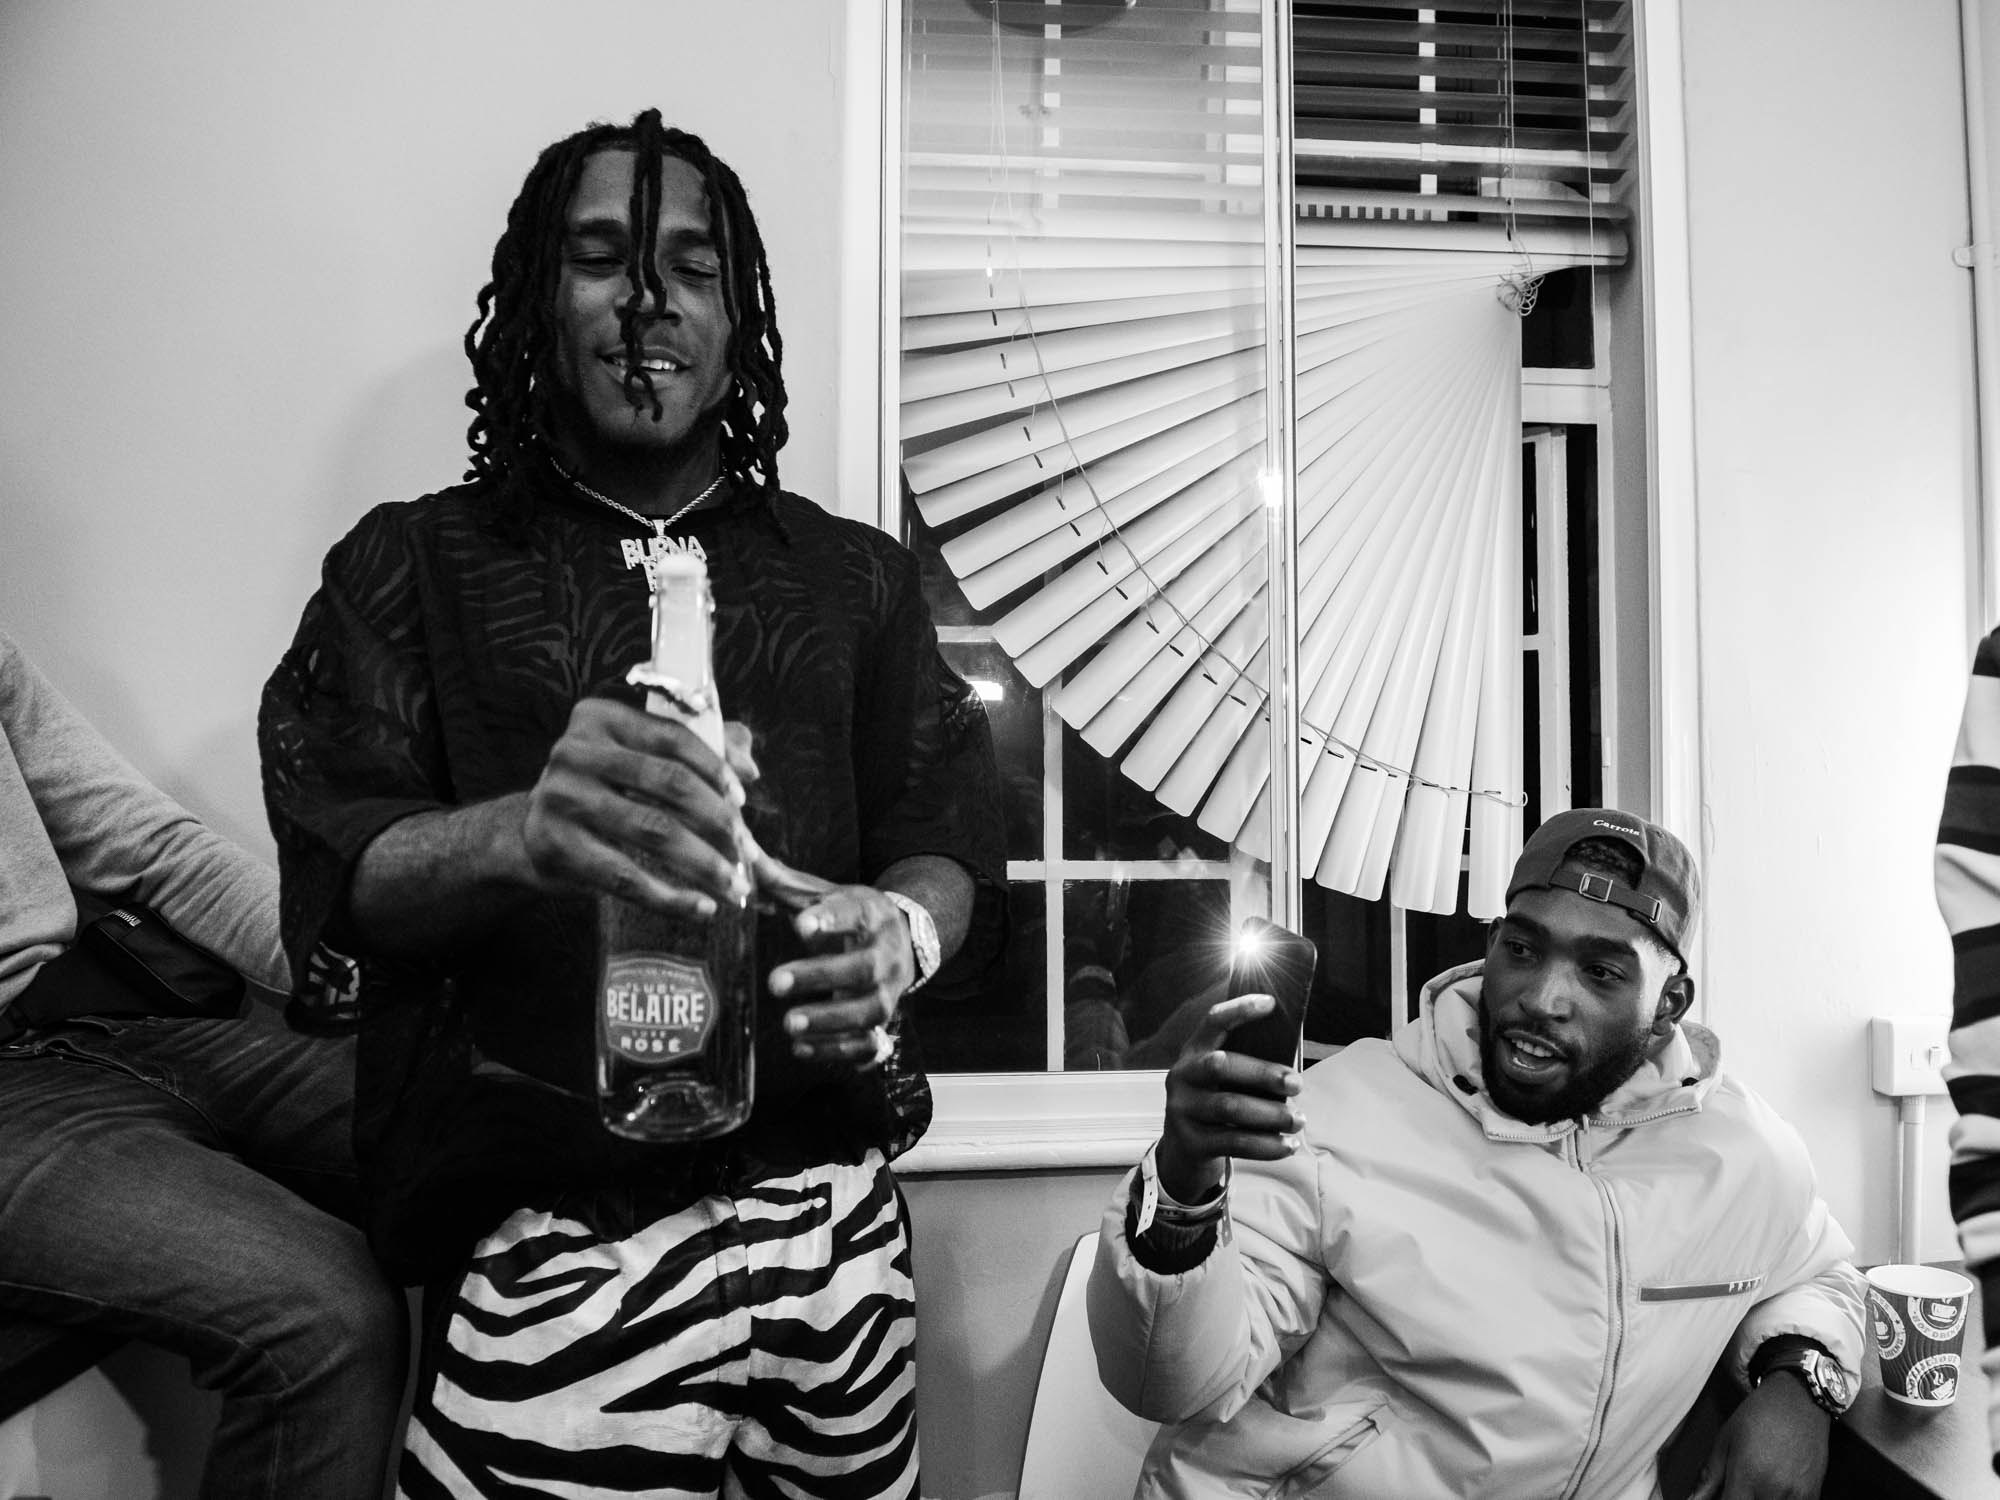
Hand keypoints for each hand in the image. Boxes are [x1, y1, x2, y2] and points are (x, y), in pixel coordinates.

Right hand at [519, 699, 757, 916]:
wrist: (535, 834)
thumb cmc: (605, 790)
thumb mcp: (643, 757)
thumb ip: (701, 749)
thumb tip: (749, 769)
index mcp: (600, 717)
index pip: (672, 737)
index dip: (715, 768)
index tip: (744, 800)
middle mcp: (576, 751)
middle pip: (669, 783)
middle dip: (718, 820)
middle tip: (746, 852)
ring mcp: (562, 798)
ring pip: (654, 831)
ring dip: (704, 863)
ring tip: (735, 886)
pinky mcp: (556, 846)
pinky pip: (626, 877)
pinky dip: (670, 897)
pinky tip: (701, 908)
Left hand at [768, 875, 916, 1067]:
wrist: (904, 940)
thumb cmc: (848, 915)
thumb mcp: (821, 893)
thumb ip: (778, 879)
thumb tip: (738, 848)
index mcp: (871, 914)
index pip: (854, 913)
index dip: (830, 919)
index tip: (799, 926)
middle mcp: (887, 953)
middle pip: (863, 968)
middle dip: (820, 976)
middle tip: (774, 983)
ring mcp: (889, 991)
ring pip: (871, 1011)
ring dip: (831, 1021)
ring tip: (789, 1024)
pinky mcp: (884, 1022)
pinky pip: (869, 1044)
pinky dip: (839, 1051)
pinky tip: (802, 1049)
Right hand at [1156, 993, 1304, 1202]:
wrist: (1183, 1153)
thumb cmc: (1216, 1106)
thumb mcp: (1222, 1082)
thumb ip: (1246, 1068)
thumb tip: (1291, 1066)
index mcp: (1194, 1053)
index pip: (1213, 1022)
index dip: (1240, 1010)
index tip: (1271, 1003)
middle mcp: (1182, 1077)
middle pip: (1221, 1065)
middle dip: (1263, 1073)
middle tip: (1297, 1083)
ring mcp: (1183, 1110)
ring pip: (1230, 1107)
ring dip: (1271, 1114)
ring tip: (1299, 1120)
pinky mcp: (1191, 1142)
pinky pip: (1234, 1142)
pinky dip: (1266, 1145)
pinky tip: (1287, 1145)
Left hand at [1688, 1373, 1831, 1499]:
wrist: (1798, 1401)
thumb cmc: (1760, 1415)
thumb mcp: (1725, 1440)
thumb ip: (1709, 1476)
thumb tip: (1694, 1498)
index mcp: (1746, 1476)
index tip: (1720, 1495)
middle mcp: (1772, 1489)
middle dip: (1740, 1499)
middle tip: (1737, 1486)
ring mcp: (1795, 1494)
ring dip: (1759, 1499)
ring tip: (1756, 1483)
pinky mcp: (1812, 1494)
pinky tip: (1775, 1486)